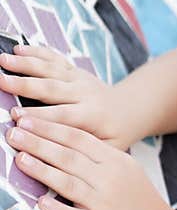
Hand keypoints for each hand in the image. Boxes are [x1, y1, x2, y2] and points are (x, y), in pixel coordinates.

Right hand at [0, 45, 148, 149]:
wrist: (130, 110)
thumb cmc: (116, 135)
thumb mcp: (110, 148)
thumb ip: (87, 150)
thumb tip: (61, 162)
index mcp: (93, 115)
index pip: (63, 116)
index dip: (40, 117)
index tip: (17, 118)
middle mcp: (85, 94)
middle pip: (52, 88)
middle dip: (26, 86)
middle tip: (2, 83)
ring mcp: (79, 80)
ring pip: (51, 70)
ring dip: (25, 64)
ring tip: (2, 60)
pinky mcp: (74, 71)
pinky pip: (55, 59)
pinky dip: (37, 52)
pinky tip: (18, 48)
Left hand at [5, 115, 171, 209]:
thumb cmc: (136, 196)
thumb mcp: (125, 168)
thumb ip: (97, 154)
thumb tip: (60, 138)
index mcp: (115, 161)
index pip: (78, 139)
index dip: (51, 128)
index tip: (26, 119)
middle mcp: (109, 179)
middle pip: (69, 157)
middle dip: (39, 143)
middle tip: (13, 133)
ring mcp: (103, 202)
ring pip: (68, 183)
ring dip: (42, 170)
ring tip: (19, 159)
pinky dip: (57, 209)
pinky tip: (40, 202)